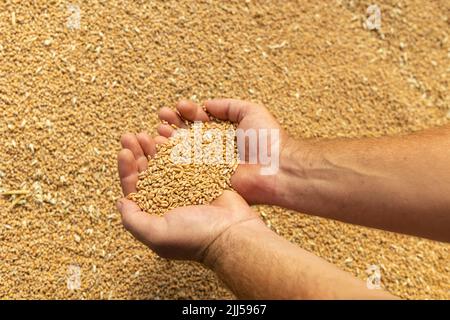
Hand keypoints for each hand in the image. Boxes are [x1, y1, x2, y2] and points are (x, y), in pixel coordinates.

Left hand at [117, 132, 262, 260]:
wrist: (233, 232)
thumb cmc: (195, 237)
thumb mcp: (157, 234)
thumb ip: (134, 220)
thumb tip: (121, 202)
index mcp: (155, 215)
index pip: (134, 189)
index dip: (126, 170)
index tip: (124, 151)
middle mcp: (169, 201)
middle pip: (148, 173)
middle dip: (139, 154)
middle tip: (132, 136)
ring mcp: (187, 189)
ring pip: (166, 164)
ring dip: (155, 148)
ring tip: (150, 132)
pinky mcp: (203, 179)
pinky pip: (187, 160)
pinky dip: (178, 148)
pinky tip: (171, 137)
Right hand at [157, 99, 292, 204]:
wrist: (275, 168)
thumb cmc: (268, 139)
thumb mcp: (251, 111)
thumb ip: (228, 106)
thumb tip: (207, 104)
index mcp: (225, 135)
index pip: (202, 121)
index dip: (189, 112)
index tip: (179, 105)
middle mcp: (215, 151)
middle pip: (189, 135)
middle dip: (174, 123)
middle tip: (162, 114)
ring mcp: (209, 167)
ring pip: (184, 152)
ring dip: (169, 139)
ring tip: (157, 129)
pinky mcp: (206, 182)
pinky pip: (185, 170)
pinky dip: (171, 159)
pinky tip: (160, 148)